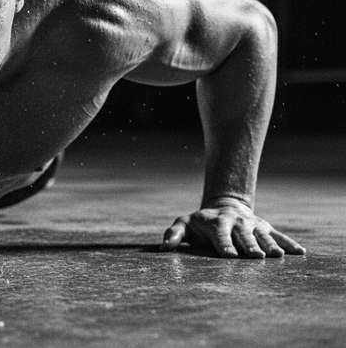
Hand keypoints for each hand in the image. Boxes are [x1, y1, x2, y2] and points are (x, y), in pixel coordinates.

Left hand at [159, 197, 305, 258]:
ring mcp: (252, 225)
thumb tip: (164, 248)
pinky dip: (288, 243)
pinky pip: (279, 235)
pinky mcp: (265, 227)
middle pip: (243, 236)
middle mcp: (236, 223)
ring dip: (269, 245)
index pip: (220, 235)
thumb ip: (174, 235)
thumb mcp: (184, 225)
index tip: (229, 256)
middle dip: (249, 245)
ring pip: (262, 235)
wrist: (224, 207)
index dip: (224, 245)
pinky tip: (300, 252)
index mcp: (216, 223)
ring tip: (277, 256)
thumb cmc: (200, 223)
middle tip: (256, 257)